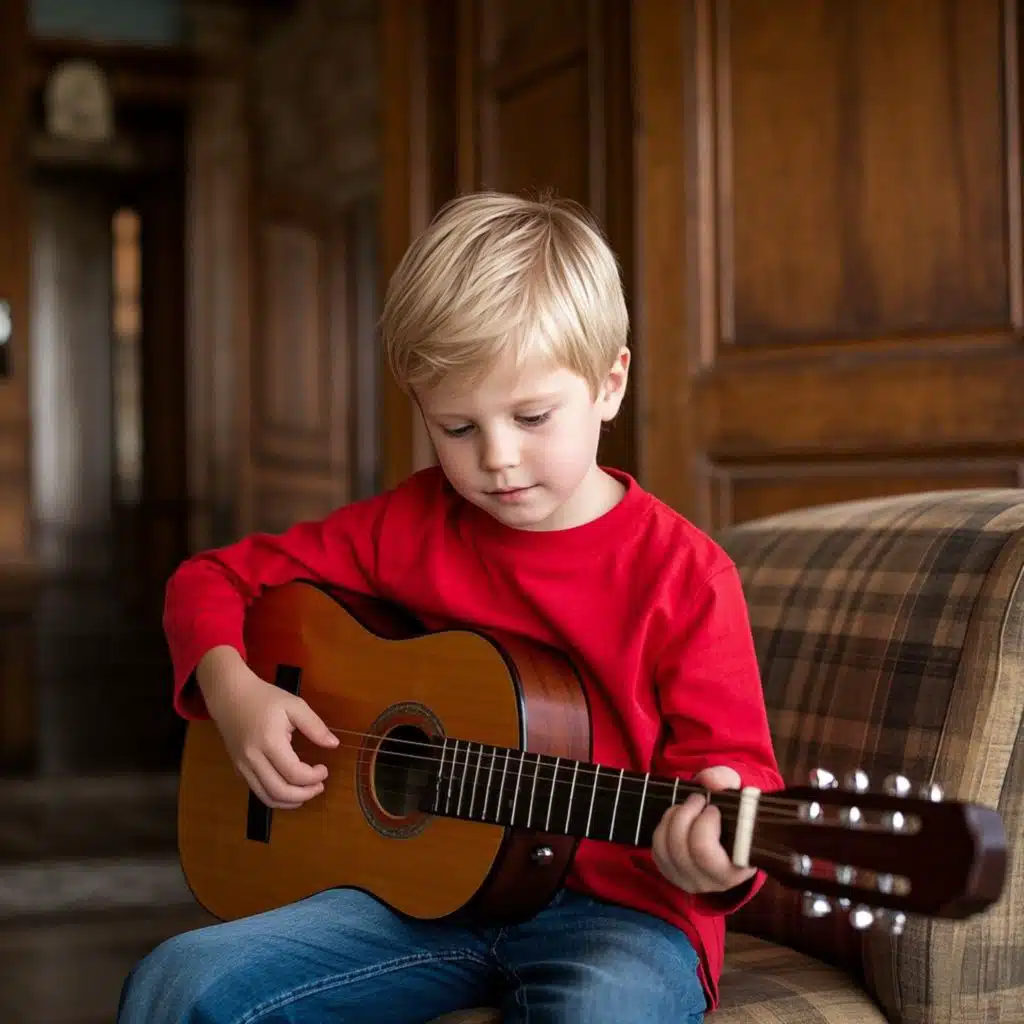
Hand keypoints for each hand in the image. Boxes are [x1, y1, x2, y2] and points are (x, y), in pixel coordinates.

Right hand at [197, 646, 339, 808]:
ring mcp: (243, 766)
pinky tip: (289, 788)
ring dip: (290, 801)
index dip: (314, 777)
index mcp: (270, 742)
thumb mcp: (294, 705)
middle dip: (304, 795)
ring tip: (307, 792)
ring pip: (267, 797)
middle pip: (280, 792)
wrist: (229, 696)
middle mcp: (253, 759)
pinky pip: (258, 791)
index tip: (324, 769)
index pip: (294, 773)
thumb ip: (315, 726)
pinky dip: (276, 797)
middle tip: (319, 786)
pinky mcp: (238, 769)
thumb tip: (334, 744)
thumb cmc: (264, 698)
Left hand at [651, 765, 756, 894]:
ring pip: (666, 849)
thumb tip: (709, 780)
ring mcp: (690, 881)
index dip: (704, 825)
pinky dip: (664, 827)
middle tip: (697, 799)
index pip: (705, 854)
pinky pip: (657, 850)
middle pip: (682, 849)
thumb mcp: (739, 791)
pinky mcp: (672, 875)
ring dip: (673, 819)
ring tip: (688, 806)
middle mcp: (712, 882)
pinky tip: (678, 818)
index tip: (712, 807)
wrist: (729, 831)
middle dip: (686, 814)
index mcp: (737, 868)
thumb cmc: (737, 813)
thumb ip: (727, 780)